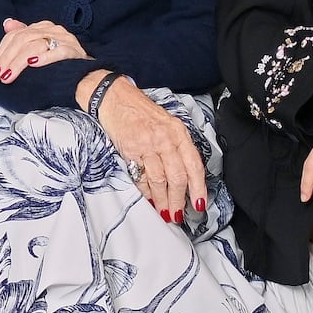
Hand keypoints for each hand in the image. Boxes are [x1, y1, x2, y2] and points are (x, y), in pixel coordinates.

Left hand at [0, 18, 87, 84]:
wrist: (86, 77)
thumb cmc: (60, 65)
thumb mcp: (39, 49)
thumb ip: (23, 36)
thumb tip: (7, 24)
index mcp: (44, 27)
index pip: (17, 35)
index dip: (1, 52)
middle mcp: (54, 30)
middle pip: (23, 39)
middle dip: (6, 58)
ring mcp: (65, 39)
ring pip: (35, 45)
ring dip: (18, 62)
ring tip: (8, 76)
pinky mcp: (74, 51)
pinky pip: (58, 52)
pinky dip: (44, 58)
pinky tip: (33, 65)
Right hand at [94, 77, 207, 219]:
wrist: (114, 97)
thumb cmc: (140, 112)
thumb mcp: (166, 124)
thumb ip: (176, 146)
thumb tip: (184, 178)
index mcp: (178, 132)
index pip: (194, 164)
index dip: (198, 188)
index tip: (199, 204)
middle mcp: (165, 138)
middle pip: (178, 177)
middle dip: (179, 200)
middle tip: (178, 215)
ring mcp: (147, 144)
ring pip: (160, 181)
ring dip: (163, 201)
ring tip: (165, 213)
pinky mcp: (130, 150)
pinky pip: (140, 177)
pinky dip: (146, 192)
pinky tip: (149, 200)